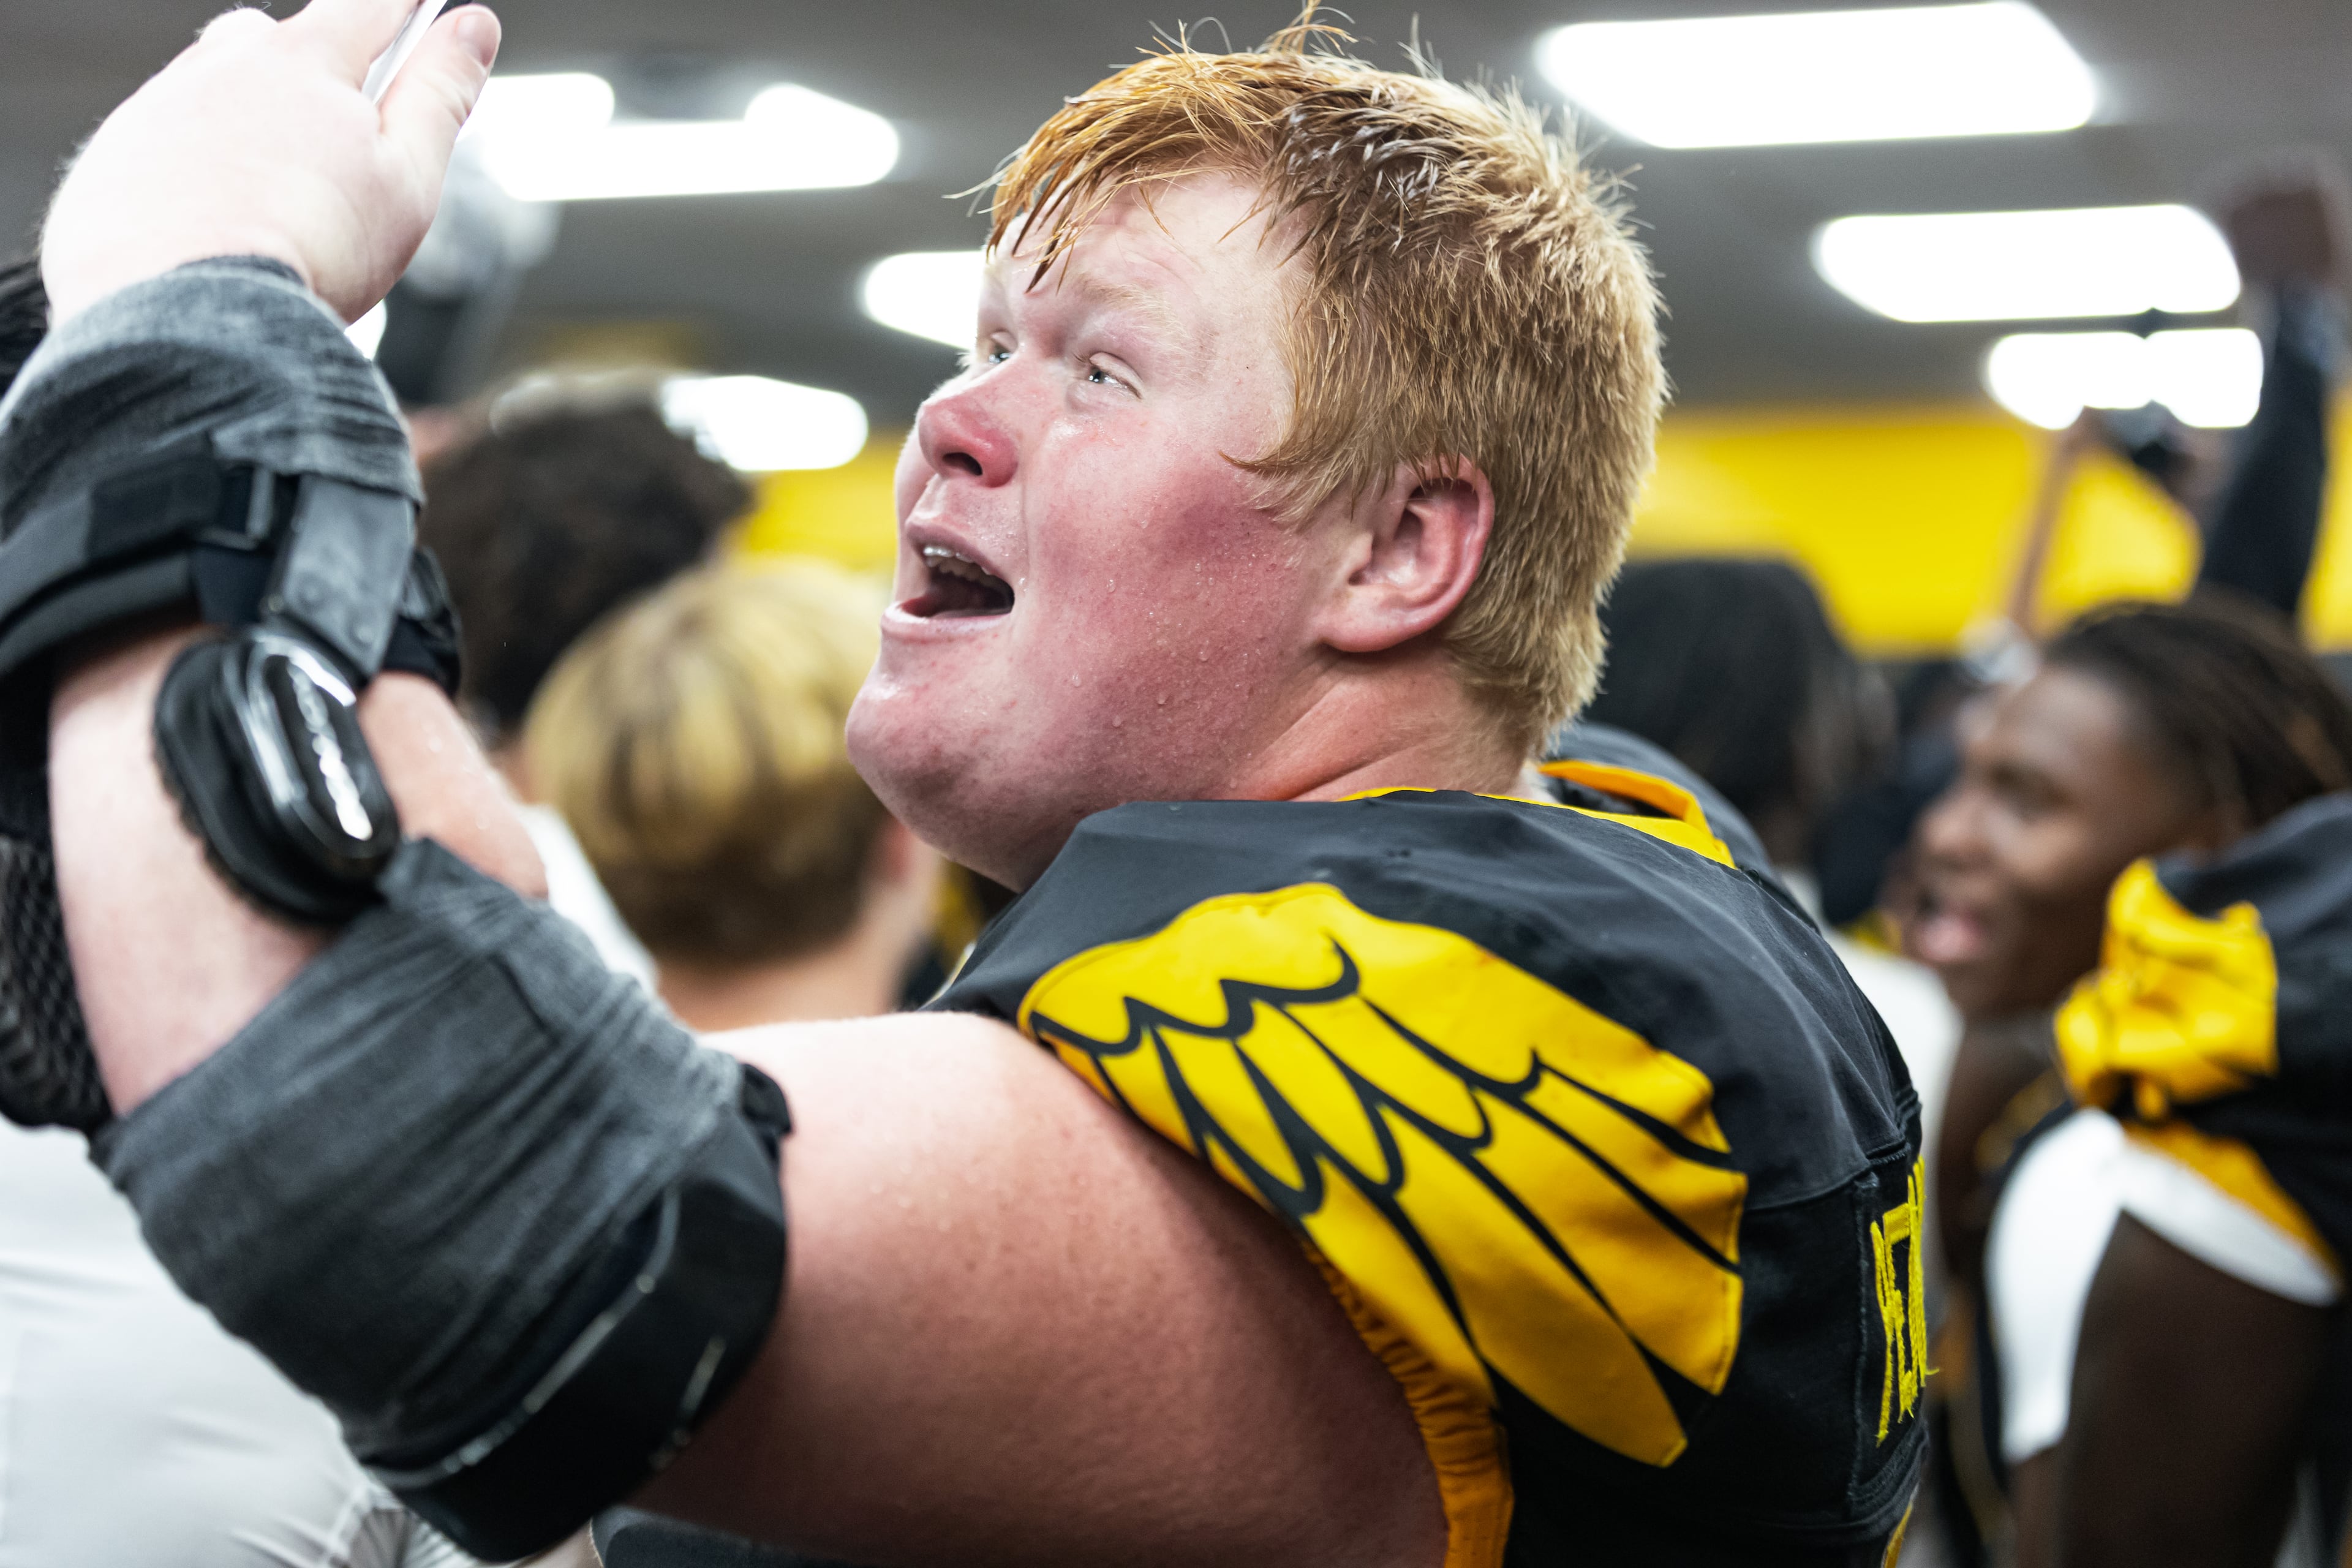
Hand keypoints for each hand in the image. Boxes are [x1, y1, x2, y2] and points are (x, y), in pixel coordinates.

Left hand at [42, 0, 500, 326]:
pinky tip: (220, 227)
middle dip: (317, 73)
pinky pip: (164, 145)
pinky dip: (196, 171)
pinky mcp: (113, 159)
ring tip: (278, 199)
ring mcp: (159, 107)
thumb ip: (440, 95)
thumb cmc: (310, 247)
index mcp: (305, 60)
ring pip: (217, 91)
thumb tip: (472, 27)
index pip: (370, 5)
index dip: (407, 9)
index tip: (427, 12)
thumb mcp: (407, 176)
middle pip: (281, 42)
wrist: (183, 313)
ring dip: (251, 123)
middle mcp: (222, 64)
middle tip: (344, 141)